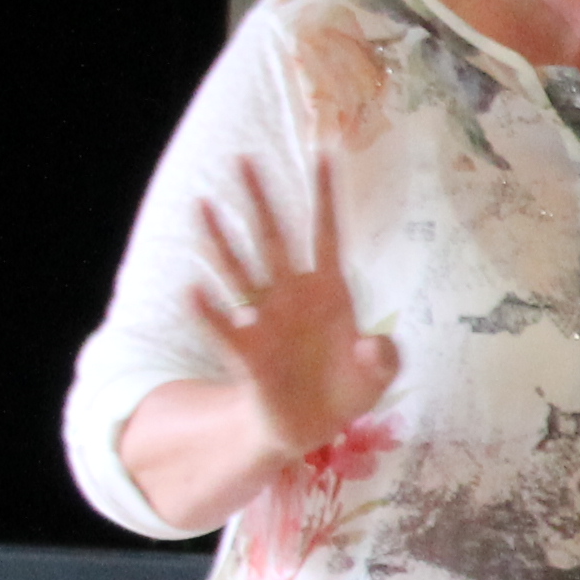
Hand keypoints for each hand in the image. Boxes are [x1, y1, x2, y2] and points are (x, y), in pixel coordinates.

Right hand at [185, 155, 397, 466]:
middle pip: (276, 237)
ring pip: (241, 268)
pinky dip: (208, 308)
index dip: (326, 197)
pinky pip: (223, 324)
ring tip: (203, 205)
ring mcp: (266, 318)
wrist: (314, 425)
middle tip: (246, 159)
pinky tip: (194, 288)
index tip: (323, 154)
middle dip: (262, 200)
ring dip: (222, 239)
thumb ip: (386, 356)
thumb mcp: (381, 373)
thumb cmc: (348, 388)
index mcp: (331, 290)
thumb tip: (373, 342)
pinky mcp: (247, 349)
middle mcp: (293, 294)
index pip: (328, 233)